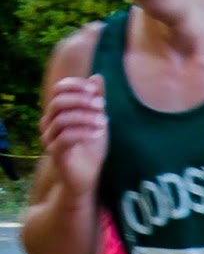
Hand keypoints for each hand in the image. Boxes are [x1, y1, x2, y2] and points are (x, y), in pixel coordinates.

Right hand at [39, 75, 106, 197]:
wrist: (87, 177)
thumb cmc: (91, 148)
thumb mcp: (98, 121)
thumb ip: (97, 101)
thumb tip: (96, 77)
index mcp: (57, 112)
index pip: (59, 90)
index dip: (76, 86)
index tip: (95, 90)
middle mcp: (49, 123)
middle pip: (58, 102)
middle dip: (81, 100)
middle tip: (101, 105)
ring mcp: (50, 138)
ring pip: (62, 119)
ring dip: (85, 117)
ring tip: (104, 121)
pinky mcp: (55, 153)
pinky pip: (65, 138)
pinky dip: (84, 132)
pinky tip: (99, 133)